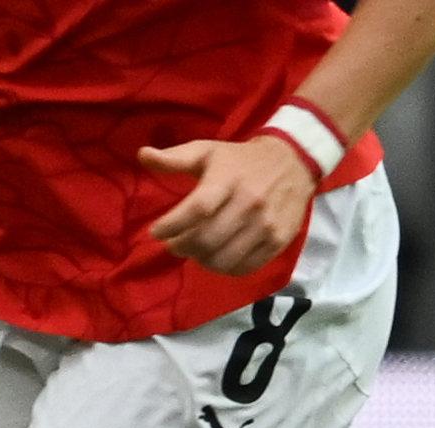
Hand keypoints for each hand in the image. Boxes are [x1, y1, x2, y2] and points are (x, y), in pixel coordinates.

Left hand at [141, 135, 316, 276]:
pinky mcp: (278, 241)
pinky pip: (246, 266)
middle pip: (208, 239)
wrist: (292, 164)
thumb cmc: (240, 160)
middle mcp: (249, 203)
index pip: (197, 209)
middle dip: (183, 247)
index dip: (172, 225)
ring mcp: (266, 226)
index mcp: (227, 179)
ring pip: (225, 258)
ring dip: (202, 260)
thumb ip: (175, 158)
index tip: (156, 232)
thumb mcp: (207, 151)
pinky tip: (216, 258)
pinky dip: (225, 268)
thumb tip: (142, 155)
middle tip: (174, 245)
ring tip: (195, 251)